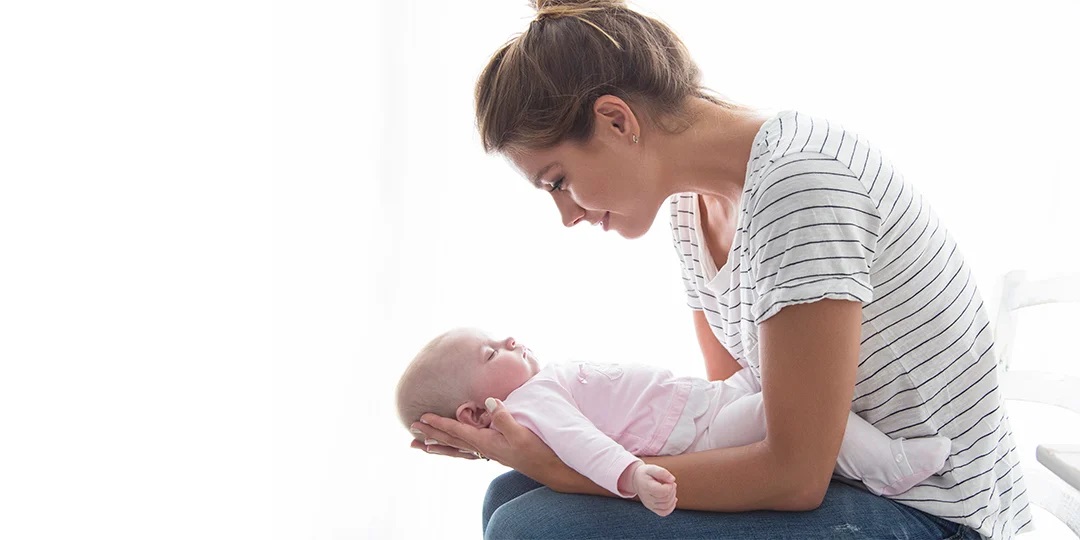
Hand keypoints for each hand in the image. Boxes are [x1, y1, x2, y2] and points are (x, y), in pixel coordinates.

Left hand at [409, 398, 568, 486]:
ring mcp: (489, 451)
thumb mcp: (521, 433)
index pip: (457, 431)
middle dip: (432, 433)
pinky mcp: (495, 451)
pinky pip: (467, 449)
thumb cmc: (537, 451)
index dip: (439, 423)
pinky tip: (452, 448)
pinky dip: (455, 448)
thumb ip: (503, 417)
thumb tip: (487, 401)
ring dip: (438, 444)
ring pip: (457, 447)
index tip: (422, 417)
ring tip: (421, 445)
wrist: (550, 469)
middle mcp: (483, 448)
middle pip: (452, 440)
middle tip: (412, 428)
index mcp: (486, 442)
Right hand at [633, 464, 677, 516]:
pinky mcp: (652, 508)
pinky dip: (671, 507)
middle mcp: (647, 498)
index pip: (663, 492)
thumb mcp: (652, 468)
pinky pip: (664, 512)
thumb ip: (663, 472)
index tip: (669, 481)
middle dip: (672, 490)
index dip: (670, 486)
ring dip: (673, 497)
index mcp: (647, 487)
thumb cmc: (645, 473)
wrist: (636, 480)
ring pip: (666, 506)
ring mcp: (649, 505)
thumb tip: (672, 480)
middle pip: (666, 499)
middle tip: (671, 483)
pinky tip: (673, 499)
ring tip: (670, 489)